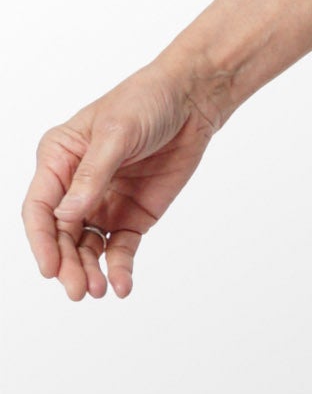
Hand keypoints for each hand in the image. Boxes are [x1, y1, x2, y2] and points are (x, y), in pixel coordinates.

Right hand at [21, 61, 224, 300]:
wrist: (189, 103)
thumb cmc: (144, 103)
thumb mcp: (116, 134)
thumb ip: (93, 175)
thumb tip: (68, 214)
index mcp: (59, 158)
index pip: (40, 207)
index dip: (41, 240)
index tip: (50, 269)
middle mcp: (75, 185)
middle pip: (61, 234)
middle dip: (67, 263)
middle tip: (79, 290)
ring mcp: (103, 203)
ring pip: (87, 246)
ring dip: (90, 269)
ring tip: (98, 291)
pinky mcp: (132, 216)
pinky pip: (120, 248)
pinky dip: (119, 268)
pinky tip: (121, 286)